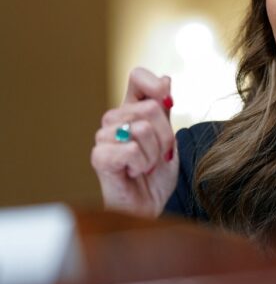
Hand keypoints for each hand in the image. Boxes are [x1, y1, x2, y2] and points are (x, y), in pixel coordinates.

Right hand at [90, 67, 178, 217]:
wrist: (149, 207)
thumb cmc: (156, 175)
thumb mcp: (168, 138)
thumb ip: (164, 110)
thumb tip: (165, 79)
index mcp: (132, 109)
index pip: (137, 76)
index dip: (154, 84)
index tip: (167, 101)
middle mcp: (114, 119)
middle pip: (150, 108)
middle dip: (165, 136)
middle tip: (158, 155)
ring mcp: (104, 137)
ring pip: (142, 129)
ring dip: (153, 153)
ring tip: (144, 166)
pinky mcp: (99, 157)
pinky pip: (131, 149)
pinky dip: (141, 164)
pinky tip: (133, 173)